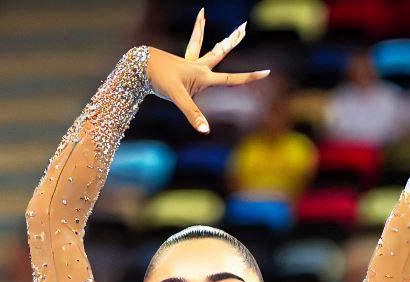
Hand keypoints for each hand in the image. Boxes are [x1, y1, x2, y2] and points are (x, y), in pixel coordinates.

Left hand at [146, 9, 269, 133]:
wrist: (142, 65)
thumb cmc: (161, 79)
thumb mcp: (177, 98)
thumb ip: (192, 114)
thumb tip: (205, 130)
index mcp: (204, 75)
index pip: (232, 79)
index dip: (250, 77)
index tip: (266, 72)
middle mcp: (200, 67)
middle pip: (221, 52)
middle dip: (234, 40)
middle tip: (244, 26)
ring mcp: (191, 65)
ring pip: (208, 49)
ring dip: (215, 37)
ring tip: (220, 22)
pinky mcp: (182, 66)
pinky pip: (193, 50)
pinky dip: (197, 38)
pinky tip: (198, 34)